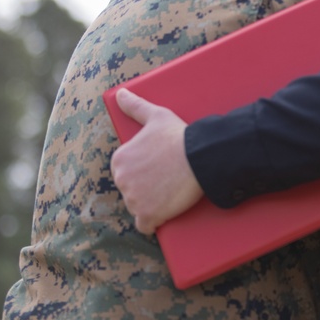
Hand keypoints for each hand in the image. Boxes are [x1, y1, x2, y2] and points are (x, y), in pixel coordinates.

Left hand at [109, 88, 203, 234]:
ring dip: (151, 206)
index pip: (126, 173)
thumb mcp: (156, 115)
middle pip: (131, 191)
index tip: (159, 170)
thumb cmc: (178, 136)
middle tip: (167, 182)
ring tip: (170, 195)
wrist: (199, 157)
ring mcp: (133, 199)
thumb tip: (120, 94)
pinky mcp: (147, 215)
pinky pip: (145, 225)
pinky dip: (153, 223)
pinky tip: (164, 215)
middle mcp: (121, 180)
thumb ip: (135, 106)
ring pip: (138, 208)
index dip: (144, 173)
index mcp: (120, 159)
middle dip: (146, 190)